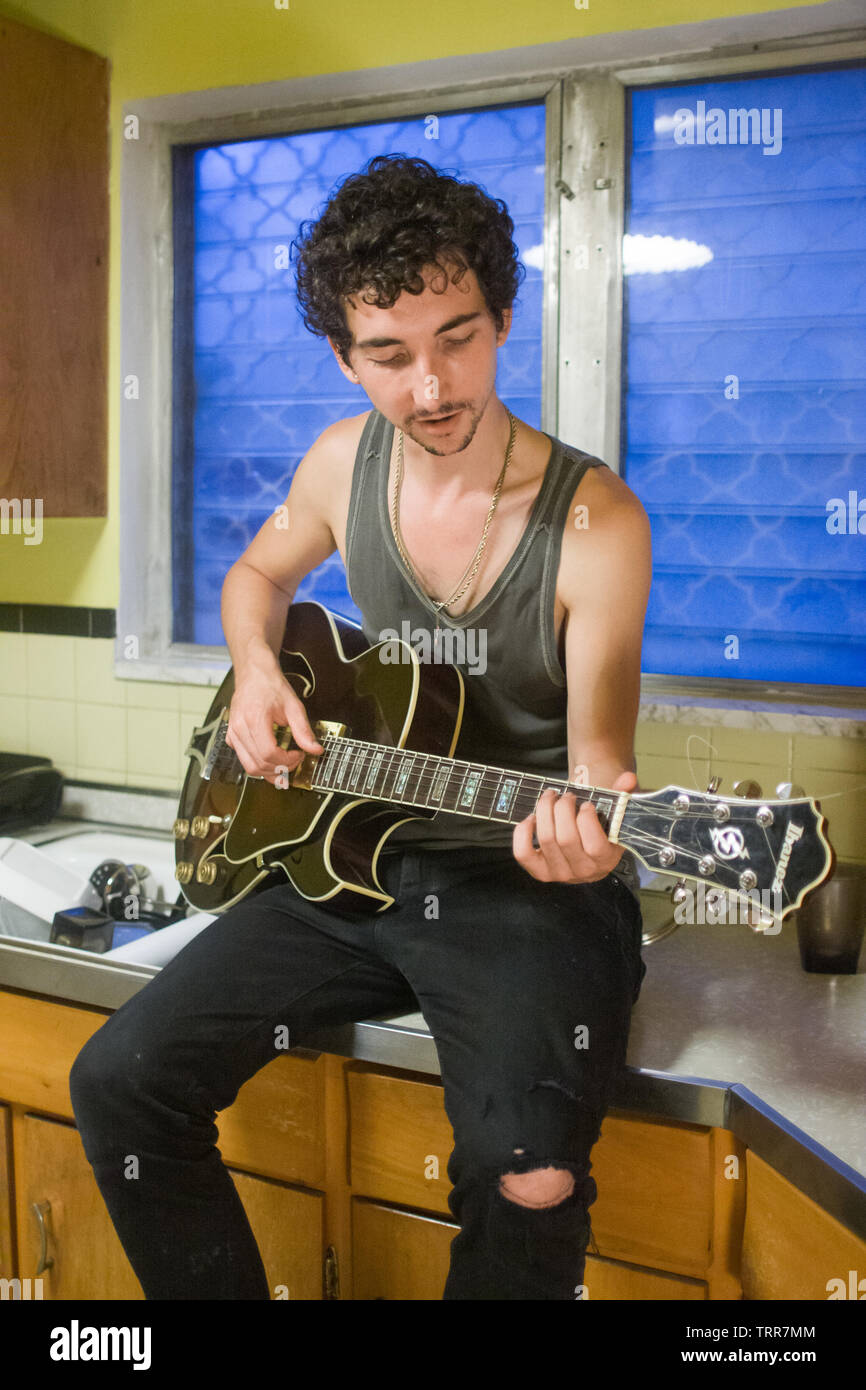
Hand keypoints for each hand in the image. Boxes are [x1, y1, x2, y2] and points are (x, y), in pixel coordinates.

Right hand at [225, 656, 322, 783]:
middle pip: (258, 764)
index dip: (287, 760)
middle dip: (280, 768)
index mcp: (254, 720)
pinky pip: (243, 759)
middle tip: (294, 761)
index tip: (298, 754)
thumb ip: (303, 730)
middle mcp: (239, 728)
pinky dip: (258, 765)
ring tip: (284, 765)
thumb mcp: (293, 706)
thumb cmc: (271, 686)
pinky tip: (271, 759)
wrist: (254, 674)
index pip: (269, 754)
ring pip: (249, 767)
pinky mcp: (231, 736)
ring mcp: (233, 733)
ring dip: (269, 772)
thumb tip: (315, 749)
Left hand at [513, 769, 636, 883]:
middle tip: (566, 796)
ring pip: (546, 839)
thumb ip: (623, 795)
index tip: (587, 804)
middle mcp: (583, 871)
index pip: (594, 845)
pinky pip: (523, 853)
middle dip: (563, 808)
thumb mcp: (616, 813)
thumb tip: (627, 779)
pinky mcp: (540, 871)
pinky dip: (523, 832)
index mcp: (606, 859)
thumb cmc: (602, 826)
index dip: (587, 820)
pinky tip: (533, 818)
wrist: (588, 846)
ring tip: (550, 797)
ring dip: (544, 811)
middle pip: (565, 838)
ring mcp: (560, 874)